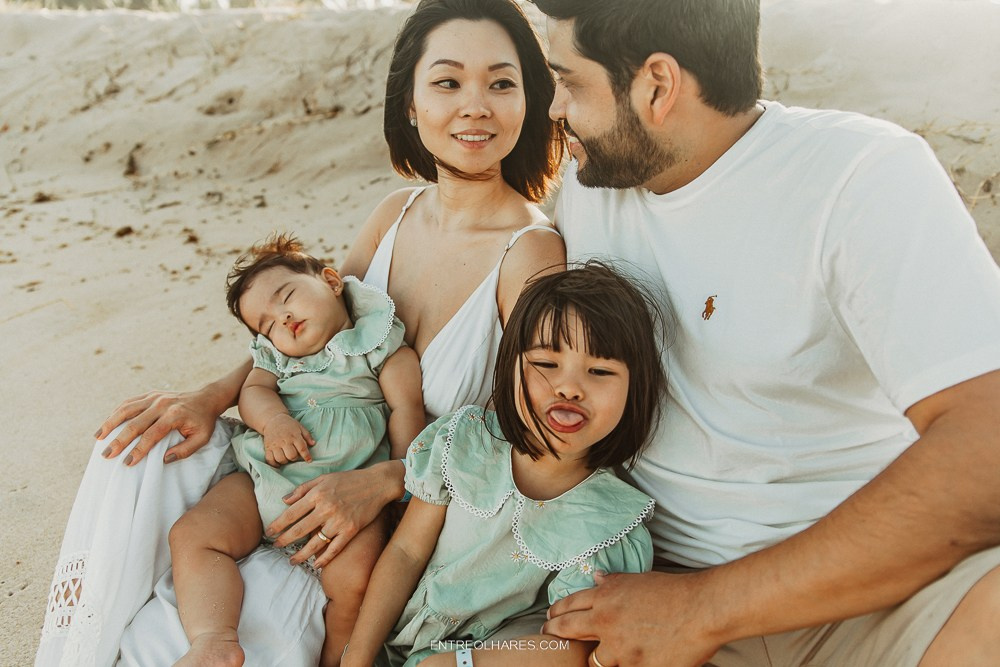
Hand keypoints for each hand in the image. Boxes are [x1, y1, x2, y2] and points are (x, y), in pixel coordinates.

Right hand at [94, 389, 220, 465]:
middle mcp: (162, 404)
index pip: (152, 435)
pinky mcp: (150, 394)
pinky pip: (129, 402)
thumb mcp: (202, 438)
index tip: (127, 463)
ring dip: (110, 423)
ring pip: (127, 410)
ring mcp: (154, 397)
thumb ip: (185, 450)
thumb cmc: (203, 422)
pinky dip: (116, 413)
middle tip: (106, 455)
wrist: (206, 398)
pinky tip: (107, 424)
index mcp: (174, 415)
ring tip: (98, 438)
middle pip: (135, 423)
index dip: (138, 450)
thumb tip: (164, 460)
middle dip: (119, 441)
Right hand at [262, 413, 314, 465]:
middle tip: (294, 455)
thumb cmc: (289, 425)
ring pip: (281, 459)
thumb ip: (307, 436)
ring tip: (286, 458)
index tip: (309, 460)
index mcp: (294, 436)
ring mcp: (275, 445)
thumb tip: (313, 444)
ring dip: (285, 461)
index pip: (302, 448)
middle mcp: (284, 441)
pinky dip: (274, 464)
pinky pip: (270, 460)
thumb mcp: (300, 427)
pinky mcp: (267, 447)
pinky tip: (278, 463)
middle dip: (295, 458)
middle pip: (291, 456)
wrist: (273, 420)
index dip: (306, 456)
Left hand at [267, 461, 400, 567]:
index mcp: (317, 494)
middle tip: (275, 546)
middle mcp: (326, 509)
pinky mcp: (351, 530)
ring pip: (315, 543)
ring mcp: (339, 521)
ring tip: (291, 560)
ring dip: (301, 554)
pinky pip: (334, 548)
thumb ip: (303, 489)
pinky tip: (316, 564)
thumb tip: (284, 500)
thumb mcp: (324, 478)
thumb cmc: (349, 479)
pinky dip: (324, 558)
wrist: (377, 483)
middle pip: (299, 530)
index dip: (278, 525)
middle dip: (284, 540)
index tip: (269, 532)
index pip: (291, 513)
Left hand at [543, 571, 721, 666]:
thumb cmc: (674, 591)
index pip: (569, 605)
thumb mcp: (638, 580)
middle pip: (567, 630)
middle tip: (548, 634)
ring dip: (600, 658)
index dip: (556, 612)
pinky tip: (634, 660)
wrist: (702, 610)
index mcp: (605, 598)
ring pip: (596, 660)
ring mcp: (620, 649)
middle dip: (554, 632)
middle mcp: (606, 623)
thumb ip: (614, 582)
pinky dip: (626, 666)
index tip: (550, 617)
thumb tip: (597, 578)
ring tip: (606, 654)